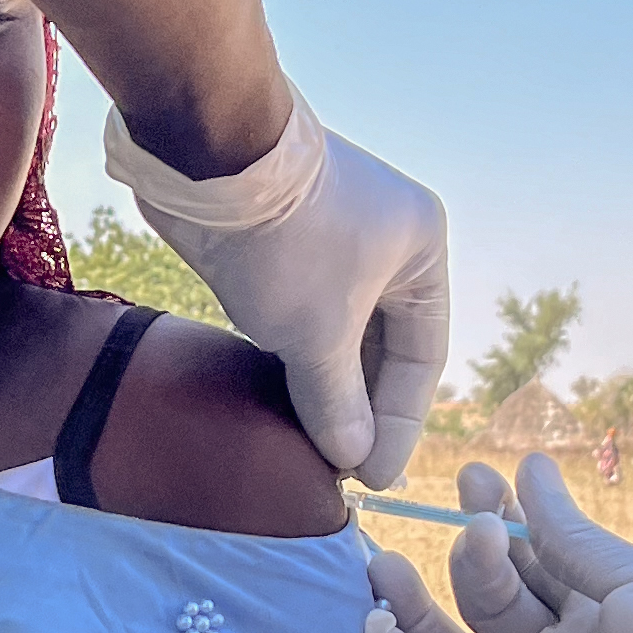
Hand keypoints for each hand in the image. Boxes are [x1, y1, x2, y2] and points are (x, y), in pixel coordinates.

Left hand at [105, 88, 448, 484]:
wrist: (207, 154)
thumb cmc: (286, 240)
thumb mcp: (318, 335)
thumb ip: (336, 403)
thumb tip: (350, 457)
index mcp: (422, 250)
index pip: (425, 355)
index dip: (400, 423)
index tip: (374, 478)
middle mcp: (388, 241)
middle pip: (384, 344)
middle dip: (362, 406)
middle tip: (342, 469)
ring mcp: (334, 238)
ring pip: (339, 330)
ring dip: (326, 385)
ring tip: (312, 446)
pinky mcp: (284, 241)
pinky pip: (301, 313)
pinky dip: (295, 356)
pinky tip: (280, 400)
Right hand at [362, 453, 632, 632]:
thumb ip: (569, 533)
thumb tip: (528, 465)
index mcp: (592, 611)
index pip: (528, 558)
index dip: (499, 518)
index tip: (475, 477)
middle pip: (489, 602)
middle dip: (471, 559)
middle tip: (471, 526)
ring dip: (416, 615)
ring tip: (384, 569)